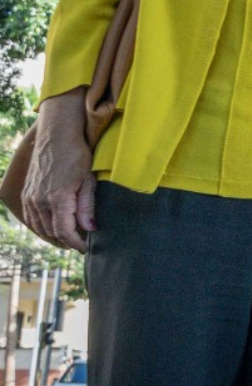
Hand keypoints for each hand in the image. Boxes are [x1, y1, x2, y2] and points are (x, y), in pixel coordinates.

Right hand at [21, 94, 95, 252]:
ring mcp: (31, 197)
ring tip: (69, 238)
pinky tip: (53, 227)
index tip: (85, 247)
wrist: (56, 137)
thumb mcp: (88, 181)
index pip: (65, 231)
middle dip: (67, 241)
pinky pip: (32, 217)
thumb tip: (89, 229)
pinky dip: (42, 226)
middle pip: (52, 232)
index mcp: (57, 199)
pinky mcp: (27, 193)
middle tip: (80, 244)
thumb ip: (87, 207)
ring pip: (40, 227)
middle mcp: (39, 201)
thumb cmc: (77, 156)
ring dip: (54, 236)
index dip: (76, 242)